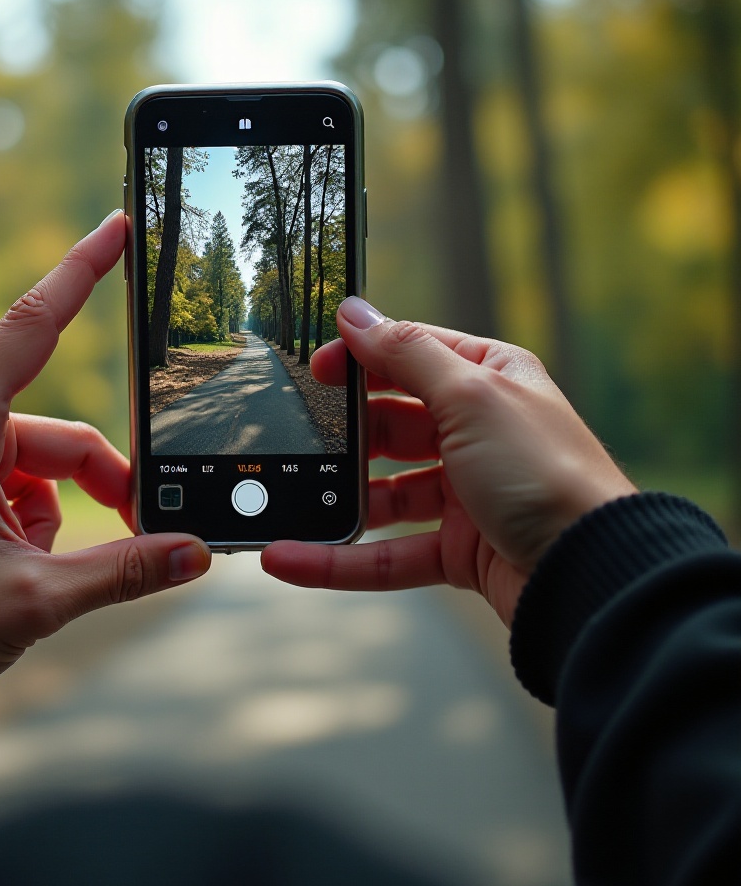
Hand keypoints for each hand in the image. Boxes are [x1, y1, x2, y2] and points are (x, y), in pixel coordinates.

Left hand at [0, 211, 209, 745]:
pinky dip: (27, 523)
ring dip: (57, 517)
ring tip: (35, 576)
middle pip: (56, 432)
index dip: (81, 271)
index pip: (32, 327)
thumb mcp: (34, 601)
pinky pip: (6, 483)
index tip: (115, 229)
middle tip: (136, 534)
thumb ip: (124, 568)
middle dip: (100, 484)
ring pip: (35, 464)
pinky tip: (11, 571)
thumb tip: (193, 552)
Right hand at [261, 297, 635, 626]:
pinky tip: (295, 559)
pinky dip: (341, 559)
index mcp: (490, 380)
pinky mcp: (457, 550)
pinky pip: (388, 552)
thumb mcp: (471, 394)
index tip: (317, 368)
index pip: (413, 356)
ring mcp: (467, 494)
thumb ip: (406, 353)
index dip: (363, 359)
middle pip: (393, 425)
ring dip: (341, 500)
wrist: (591, 572)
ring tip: (295, 504)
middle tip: (304, 438)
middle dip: (349, 434)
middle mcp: (478, 433)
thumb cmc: (546, 472)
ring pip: (385, 493)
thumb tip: (355, 313)